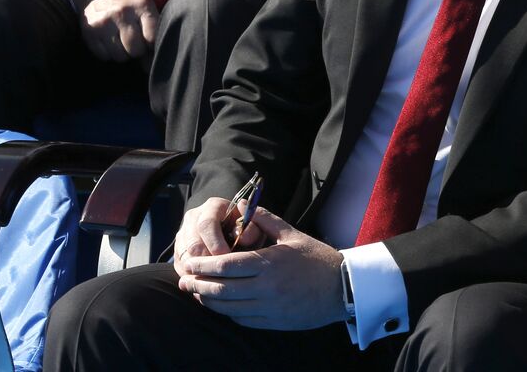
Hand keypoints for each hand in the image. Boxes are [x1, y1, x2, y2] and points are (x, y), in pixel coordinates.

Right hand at [72, 0, 158, 61]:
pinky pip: (104, 56)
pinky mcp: (89, 32)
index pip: (152, 37)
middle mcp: (122, 13)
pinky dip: (109, 54)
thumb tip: (153, 61)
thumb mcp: (145, 5)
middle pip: (136, 50)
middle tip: (136, 43)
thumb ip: (154, 28)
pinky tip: (110, 42)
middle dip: (138, 51)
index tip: (151, 42)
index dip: (153, 45)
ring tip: (123, 42)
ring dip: (124, 54)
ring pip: (120, 56)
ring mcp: (103, 23)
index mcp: (142, 5)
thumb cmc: (129, 2)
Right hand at [173, 197, 266, 276]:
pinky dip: (195, 279)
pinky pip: (181, 270)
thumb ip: (252, 230)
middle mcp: (193, 219)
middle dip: (208, 262)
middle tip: (222, 274)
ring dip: (201, 273)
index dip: (215, 243)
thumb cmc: (247, 231)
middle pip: (193, 244)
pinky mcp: (178, 253)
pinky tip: (209, 286)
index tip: (228, 256)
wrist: (233, 234)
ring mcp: (183, 236)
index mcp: (212, 207)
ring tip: (217, 282)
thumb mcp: (254, 227)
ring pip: (185, 259)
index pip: (207, 224)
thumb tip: (243, 238)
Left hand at [178, 208, 345, 330]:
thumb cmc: (317, 258)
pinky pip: (240, 319)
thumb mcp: (293, 234)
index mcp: (270, 263)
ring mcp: (268, 307)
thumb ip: (265, 219)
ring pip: (227, 307)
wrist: (342, 288)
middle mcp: (266, 287)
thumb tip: (242, 204)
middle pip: (221, 289)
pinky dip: (226, 311)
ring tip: (196, 293)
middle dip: (197, 285)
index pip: (226, 266)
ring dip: (207, 301)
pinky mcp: (271, 322)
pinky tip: (219, 304)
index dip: (203, 266)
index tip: (189, 263)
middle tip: (184, 280)